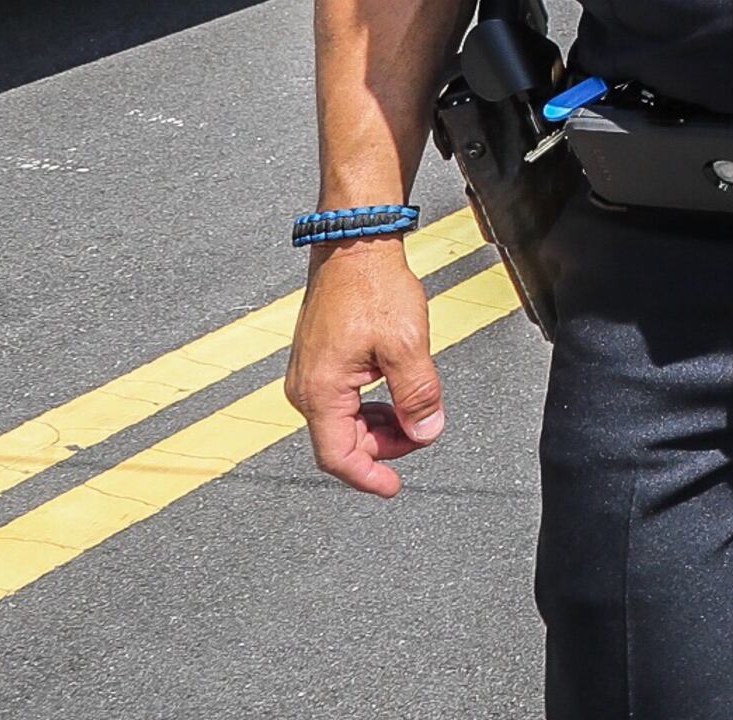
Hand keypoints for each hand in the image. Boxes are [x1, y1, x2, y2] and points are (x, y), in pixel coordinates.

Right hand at [287, 239, 443, 496]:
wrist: (354, 245)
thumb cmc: (374, 288)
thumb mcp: (407, 345)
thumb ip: (417, 394)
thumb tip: (426, 432)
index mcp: (321, 391)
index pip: (338, 456)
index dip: (368, 476)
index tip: (393, 487)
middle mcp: (305, 388)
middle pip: (342, 441)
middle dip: (384, 446)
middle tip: (423, 431)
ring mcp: (308, 374)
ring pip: (343, 422)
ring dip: (379, 426)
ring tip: (415, 411)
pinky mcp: (318, 362)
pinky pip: (341, 400)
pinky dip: (370, 407)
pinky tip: (396, 393)